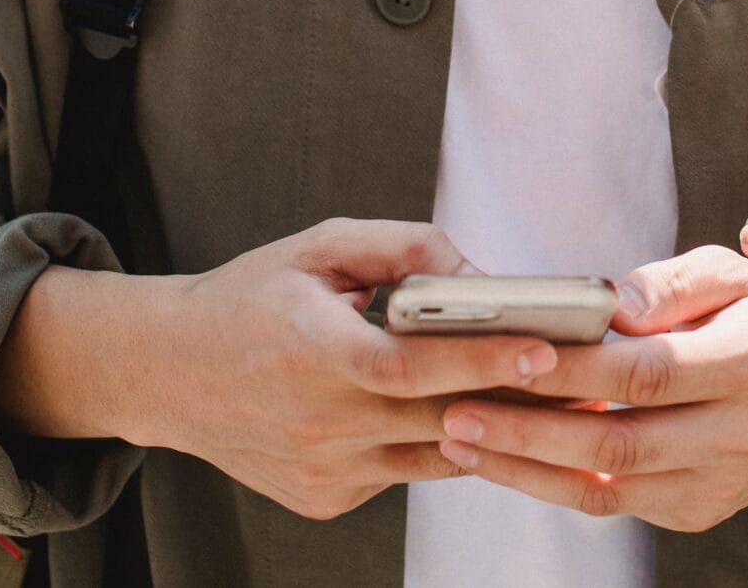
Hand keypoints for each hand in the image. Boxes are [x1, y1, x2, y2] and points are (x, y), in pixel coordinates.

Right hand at [128, 219, 558, 519]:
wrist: (165, 372)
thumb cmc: (248, 299)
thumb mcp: (318, 247)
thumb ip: (402, 248)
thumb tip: (480, 276)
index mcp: (311, 353)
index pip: (411, 368)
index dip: (481, 359)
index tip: (546, 348)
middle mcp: (316, 424)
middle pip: (438, 417)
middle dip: (514, 395)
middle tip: (582, 373)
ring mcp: (321, 472)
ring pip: (434, 453)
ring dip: (488, 424)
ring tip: (544, 392)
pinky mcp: (325, 499)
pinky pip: (404, 471)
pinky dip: (436, 441)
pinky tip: (458, 410)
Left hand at [434, 244, 747, 529]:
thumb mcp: (737, 273)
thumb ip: (671, 283)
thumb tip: (605, 305)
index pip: (646, 375)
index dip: (575, 373)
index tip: (512, 355)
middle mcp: (740, 435)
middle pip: (617, 444)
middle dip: (527, 433)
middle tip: (457, 410)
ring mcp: (718, 483)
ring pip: (608, 487)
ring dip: (525, 468)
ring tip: (460, 438)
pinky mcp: (698, 510)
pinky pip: (617, 503)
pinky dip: (555, 483)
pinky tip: (507, 456)